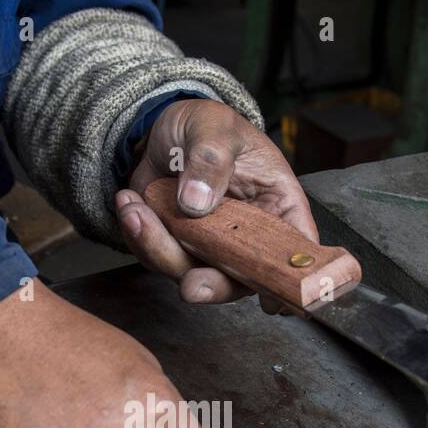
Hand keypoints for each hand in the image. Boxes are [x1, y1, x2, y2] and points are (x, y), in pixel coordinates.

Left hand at [114, 99, 317, 312]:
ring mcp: (211, 247)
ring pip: (191, 272)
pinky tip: (131, 206)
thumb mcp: (214, 126)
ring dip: (160, 249)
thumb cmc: (205, 125)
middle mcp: (247, 235)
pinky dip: (140, 238)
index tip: (276, 302)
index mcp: (277, 204)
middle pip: (241, 278)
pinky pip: (158, 259)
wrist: (163, 131)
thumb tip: (197, 202)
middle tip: (191, 287)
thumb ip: (211, 159)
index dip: (293, 280)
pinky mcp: (177, 248)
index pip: (296, 247)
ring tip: (136, 210)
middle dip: (213, 287)